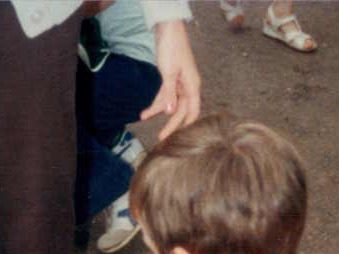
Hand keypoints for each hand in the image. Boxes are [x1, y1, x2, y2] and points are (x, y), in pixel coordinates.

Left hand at [141, 20, 200, 139]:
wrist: (168, 30)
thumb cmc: (172, 49)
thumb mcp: (169, 73)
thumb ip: (169, 94)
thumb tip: (169, 113)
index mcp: (193, 87)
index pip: (192, 113)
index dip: (185, 126)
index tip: (175, 138)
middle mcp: (189, 88)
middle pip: (181, 112)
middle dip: (171, 124)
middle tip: (161, 138)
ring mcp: (180, 85)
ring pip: (171, 104)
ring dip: (159, 112)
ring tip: (145, 119)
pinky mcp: (171, 81)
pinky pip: (164, 96)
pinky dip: (156, 103)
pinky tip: (145, 112)